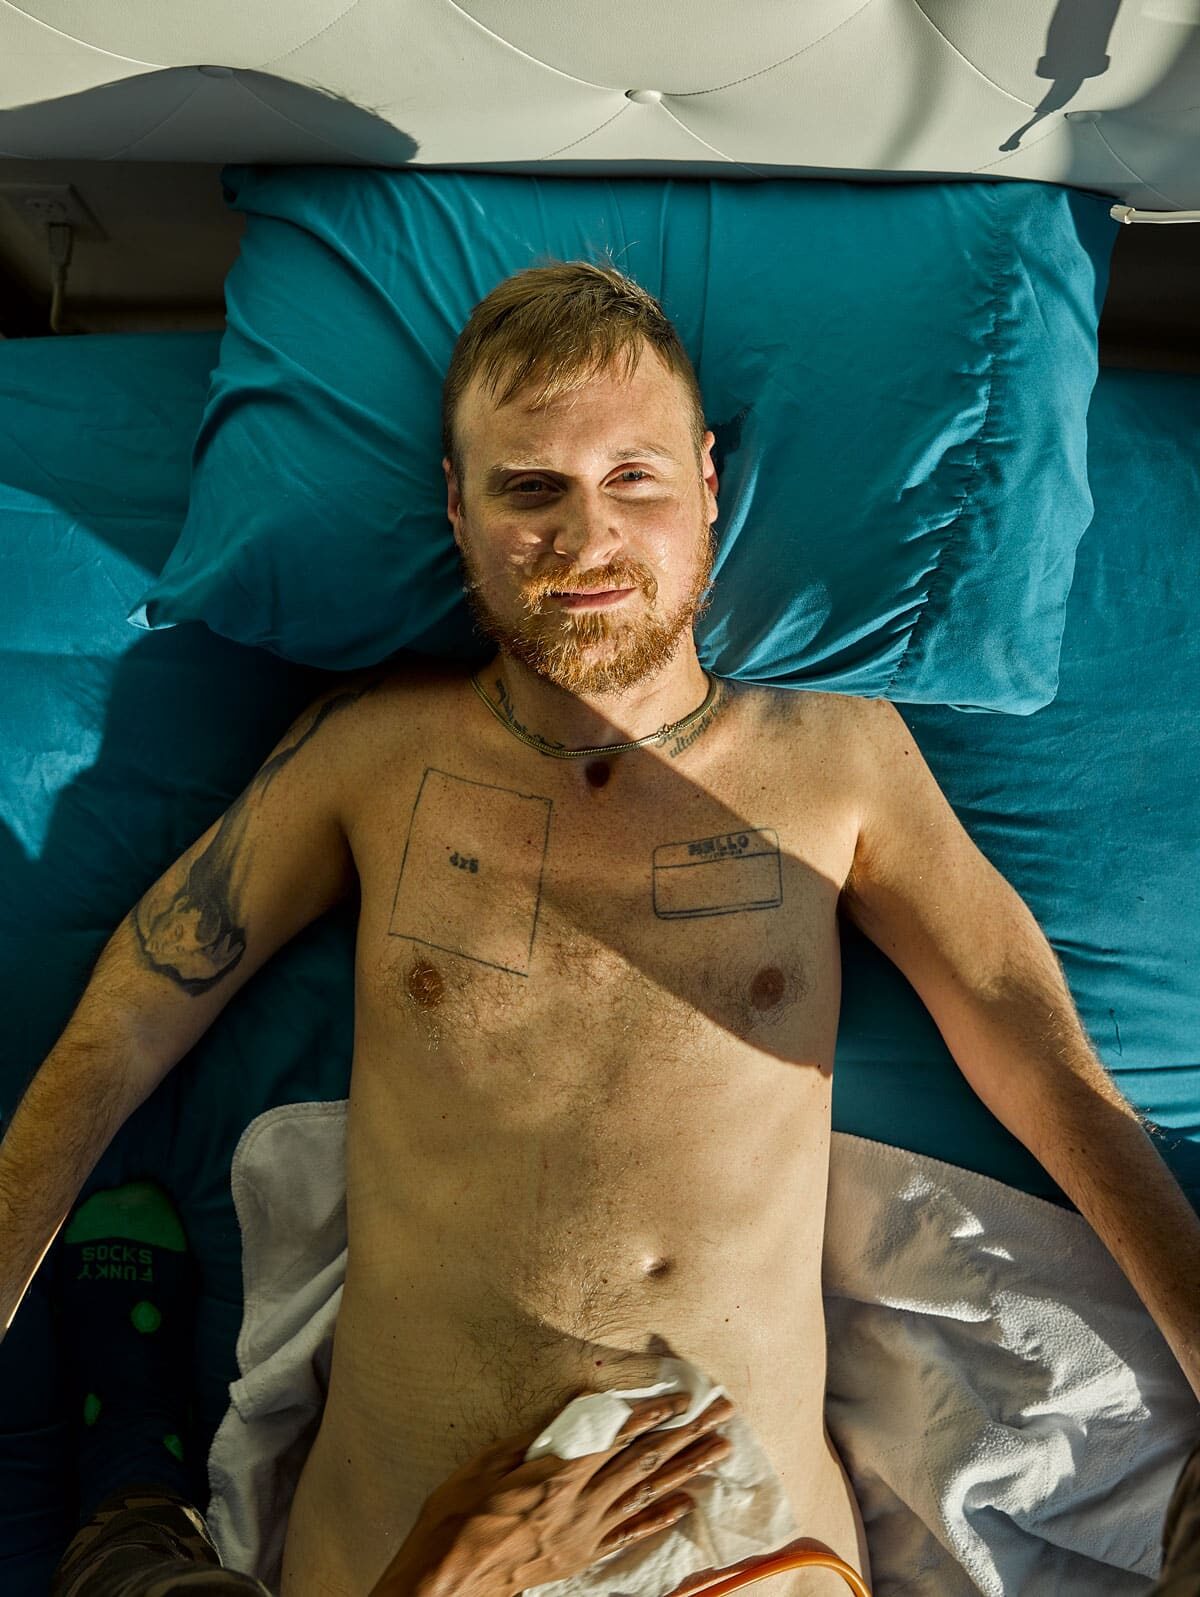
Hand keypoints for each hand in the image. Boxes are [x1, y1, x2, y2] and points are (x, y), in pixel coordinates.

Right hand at [368, 1389, 735, 1596]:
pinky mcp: (582, 1555)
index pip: (619, 1436)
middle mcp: (582, 1503)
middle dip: (687, 1434)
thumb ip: (534, 1437)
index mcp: (559, 1474)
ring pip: (647, 1494)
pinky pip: (629, 1533)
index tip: (685, 1399)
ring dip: (687, 1469)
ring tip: (719, 1450)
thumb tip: (574, 1409)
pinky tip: (685, 1504)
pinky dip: (660, 1518)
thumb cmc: (458, 1516)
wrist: (450, 1578)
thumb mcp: (487, 1462)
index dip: (655, 1416)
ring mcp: (585, 1532)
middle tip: (722, 1415)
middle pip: (645, 1461)